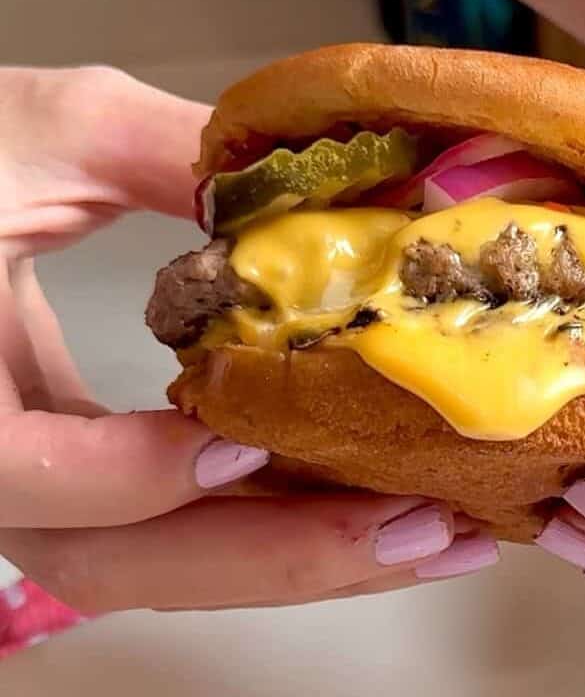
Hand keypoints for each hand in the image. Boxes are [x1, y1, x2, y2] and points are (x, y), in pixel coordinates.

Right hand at [0, 66, 498, 612]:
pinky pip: (173, 527)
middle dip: (274, 558)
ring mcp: (38, 478)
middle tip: (419, 533)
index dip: (126, 478)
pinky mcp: (82, 471)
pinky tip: (366, 503)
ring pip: (154, 566)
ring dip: (297, 560)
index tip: (239, 448)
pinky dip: (269, 526)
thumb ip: (169, 153)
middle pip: (113, 561)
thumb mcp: (52, 131)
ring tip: (431, 537)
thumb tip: (313, 188)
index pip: (13, 467)